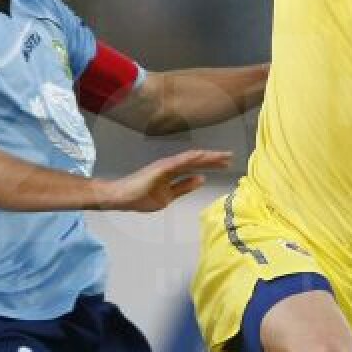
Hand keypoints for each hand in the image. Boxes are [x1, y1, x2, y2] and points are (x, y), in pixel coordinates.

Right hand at [98, 149, 230, 211]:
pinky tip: (203, 155)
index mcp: (172, 173)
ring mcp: (165, 166)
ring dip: (207, 157)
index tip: (226, 164)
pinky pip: (179, 162)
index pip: (196, 167)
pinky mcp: (160, 168)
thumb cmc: (139, 196)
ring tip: (223, 156)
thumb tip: (202, 179)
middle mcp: (171, 166)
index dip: (211, 165)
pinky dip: (192, 158)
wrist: (120, 196)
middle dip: (214, 160)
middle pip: (196, 161)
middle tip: (230, 157)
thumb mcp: (168, 196)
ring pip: (191, 159)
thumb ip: (184, 187)